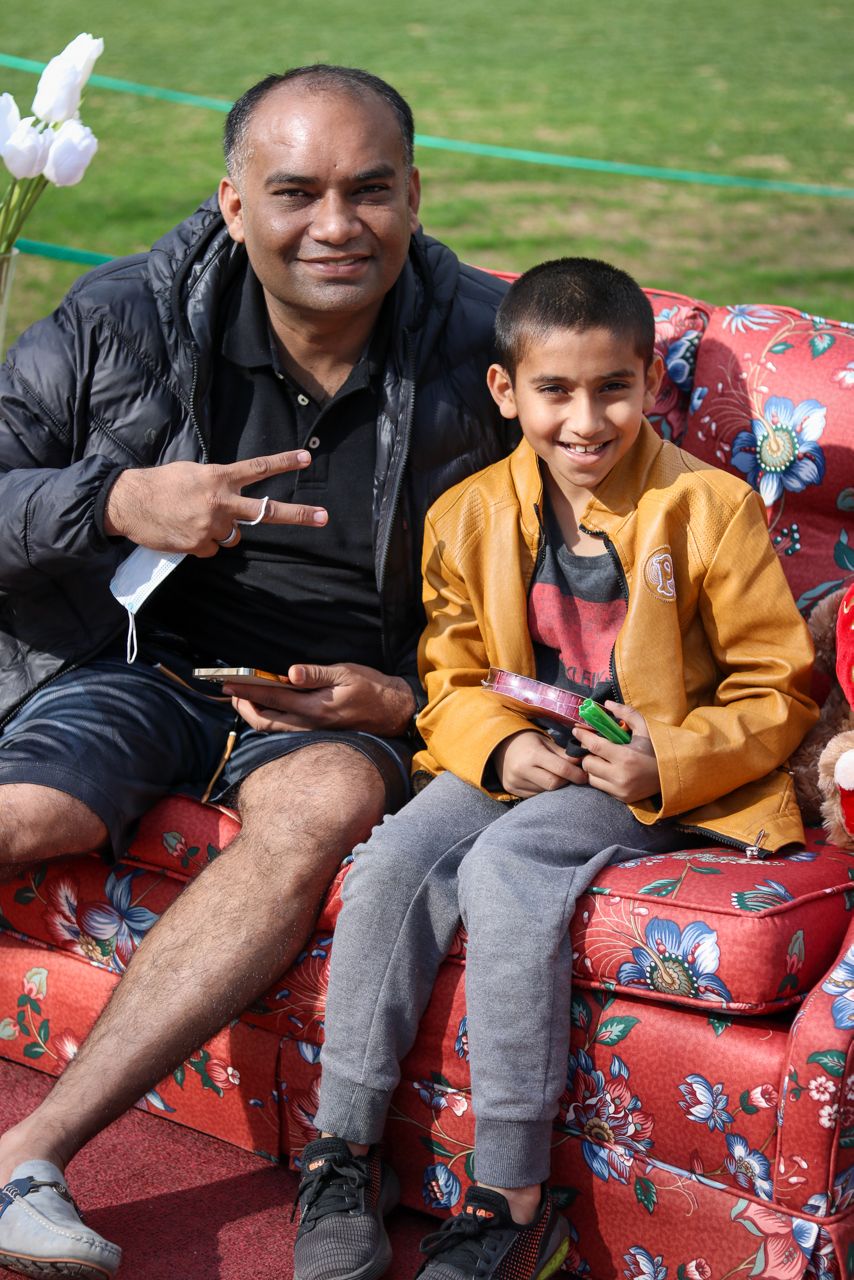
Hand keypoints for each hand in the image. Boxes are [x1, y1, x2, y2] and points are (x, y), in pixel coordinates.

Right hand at [103, 451, 327, 555]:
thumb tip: (233, 497)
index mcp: (218, 478)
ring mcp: (212, 526)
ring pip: (233, 536)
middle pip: (266, 511)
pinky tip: (182, 531)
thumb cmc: (160, 484)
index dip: (283, 463)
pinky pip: (211, 548)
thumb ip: (218, 483)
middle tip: (324, 517)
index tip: (306, 458)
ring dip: (221, 531)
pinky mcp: (199, 546)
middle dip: (298, 515)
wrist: (128, 503)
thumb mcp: (193, 473)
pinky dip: (200, 543)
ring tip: (193, 519)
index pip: (257, 469)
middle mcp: (220, 502)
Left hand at [226, 663, 415, 736]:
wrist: (393, 712)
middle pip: (265, 721)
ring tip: (244, 700)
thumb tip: (291, 673)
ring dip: (255, 715)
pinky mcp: (317, 732)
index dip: (249, 691)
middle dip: (245, 707)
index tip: (231, 683)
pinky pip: (285, 729)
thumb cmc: (371, 689)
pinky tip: (267, 709)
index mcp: (315, 706)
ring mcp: (312, 731)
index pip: (273, 697)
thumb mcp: (346, 673)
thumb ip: (317, 674)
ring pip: (273, 728)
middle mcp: (310, 723)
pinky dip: (270, 719)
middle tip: (231, 694)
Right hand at [493, 730, 586, 797]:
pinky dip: (542, 789)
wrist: (500, 745)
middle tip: (572, 777)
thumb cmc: (528, 741)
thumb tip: (583, 762)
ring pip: (544, 791)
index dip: (576, 774)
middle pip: (553, 784)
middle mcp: (522, 769)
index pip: (561, 769)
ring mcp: (515, 781)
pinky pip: (535, 795)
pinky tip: (542, 780)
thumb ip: (564, 754)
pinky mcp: (512, 789)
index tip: (585, 776)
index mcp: (533, 754)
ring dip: (554, 786)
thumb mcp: (546, 742)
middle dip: (566, 781)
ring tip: (555, 776)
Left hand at [572, 701, 660, 802]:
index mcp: (625, 757)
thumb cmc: (656, 748)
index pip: (594, 746)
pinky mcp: (621, 798)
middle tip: (594, 747)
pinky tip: (609, 770)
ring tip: (602, 759)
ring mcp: (620, 789)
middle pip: (587, 763)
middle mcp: (620, 775)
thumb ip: (626, 713)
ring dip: (592, 767)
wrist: (671, 775)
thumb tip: (607, 704)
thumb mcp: (644, 728)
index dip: (582, 737)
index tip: (576, 730)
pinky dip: (600, 778)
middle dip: (588, 753)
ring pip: (590, 777)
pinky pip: (600, 787)